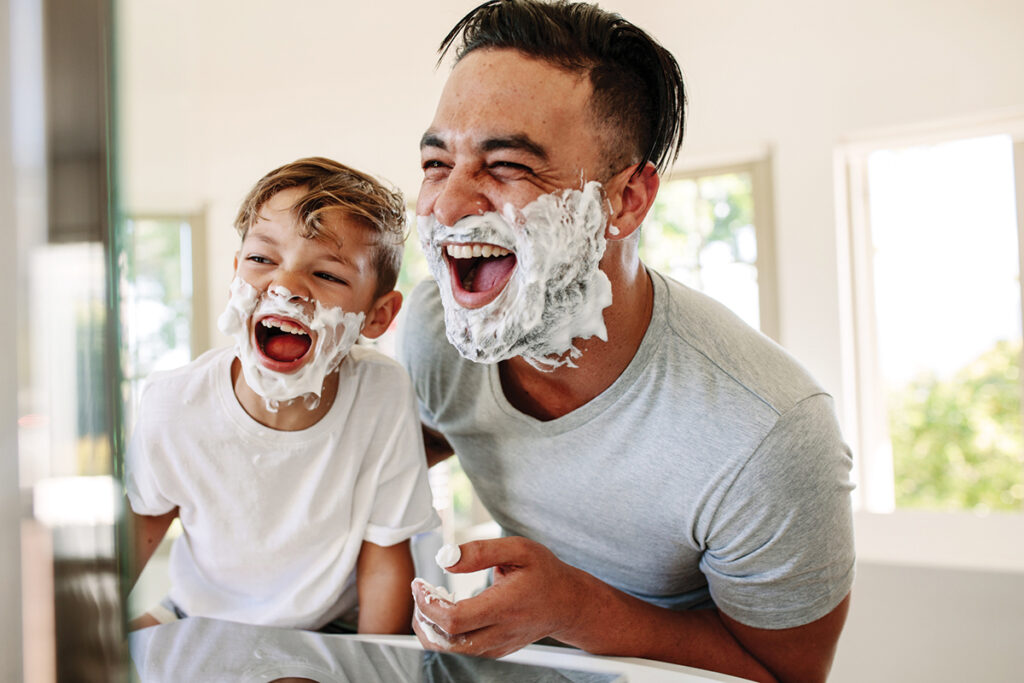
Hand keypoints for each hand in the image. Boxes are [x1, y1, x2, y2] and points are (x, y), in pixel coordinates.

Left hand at [410, 536, 588, 657]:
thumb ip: (482, 551)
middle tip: (421, 593)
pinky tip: (447, 611)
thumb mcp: (520, 549)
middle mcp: (499, 633)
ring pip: (450, 651)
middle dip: (422, 619)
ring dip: (430, 629)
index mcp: (505, 607)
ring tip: (431, 601)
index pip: (455, 619)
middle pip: (446, 643)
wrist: (567, 604)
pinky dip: (444, 634)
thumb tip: (448, 560)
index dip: (428, 604)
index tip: (419, 584)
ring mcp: (496, 647)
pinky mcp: (494, 651)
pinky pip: (460, 651)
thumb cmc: (545, 574)